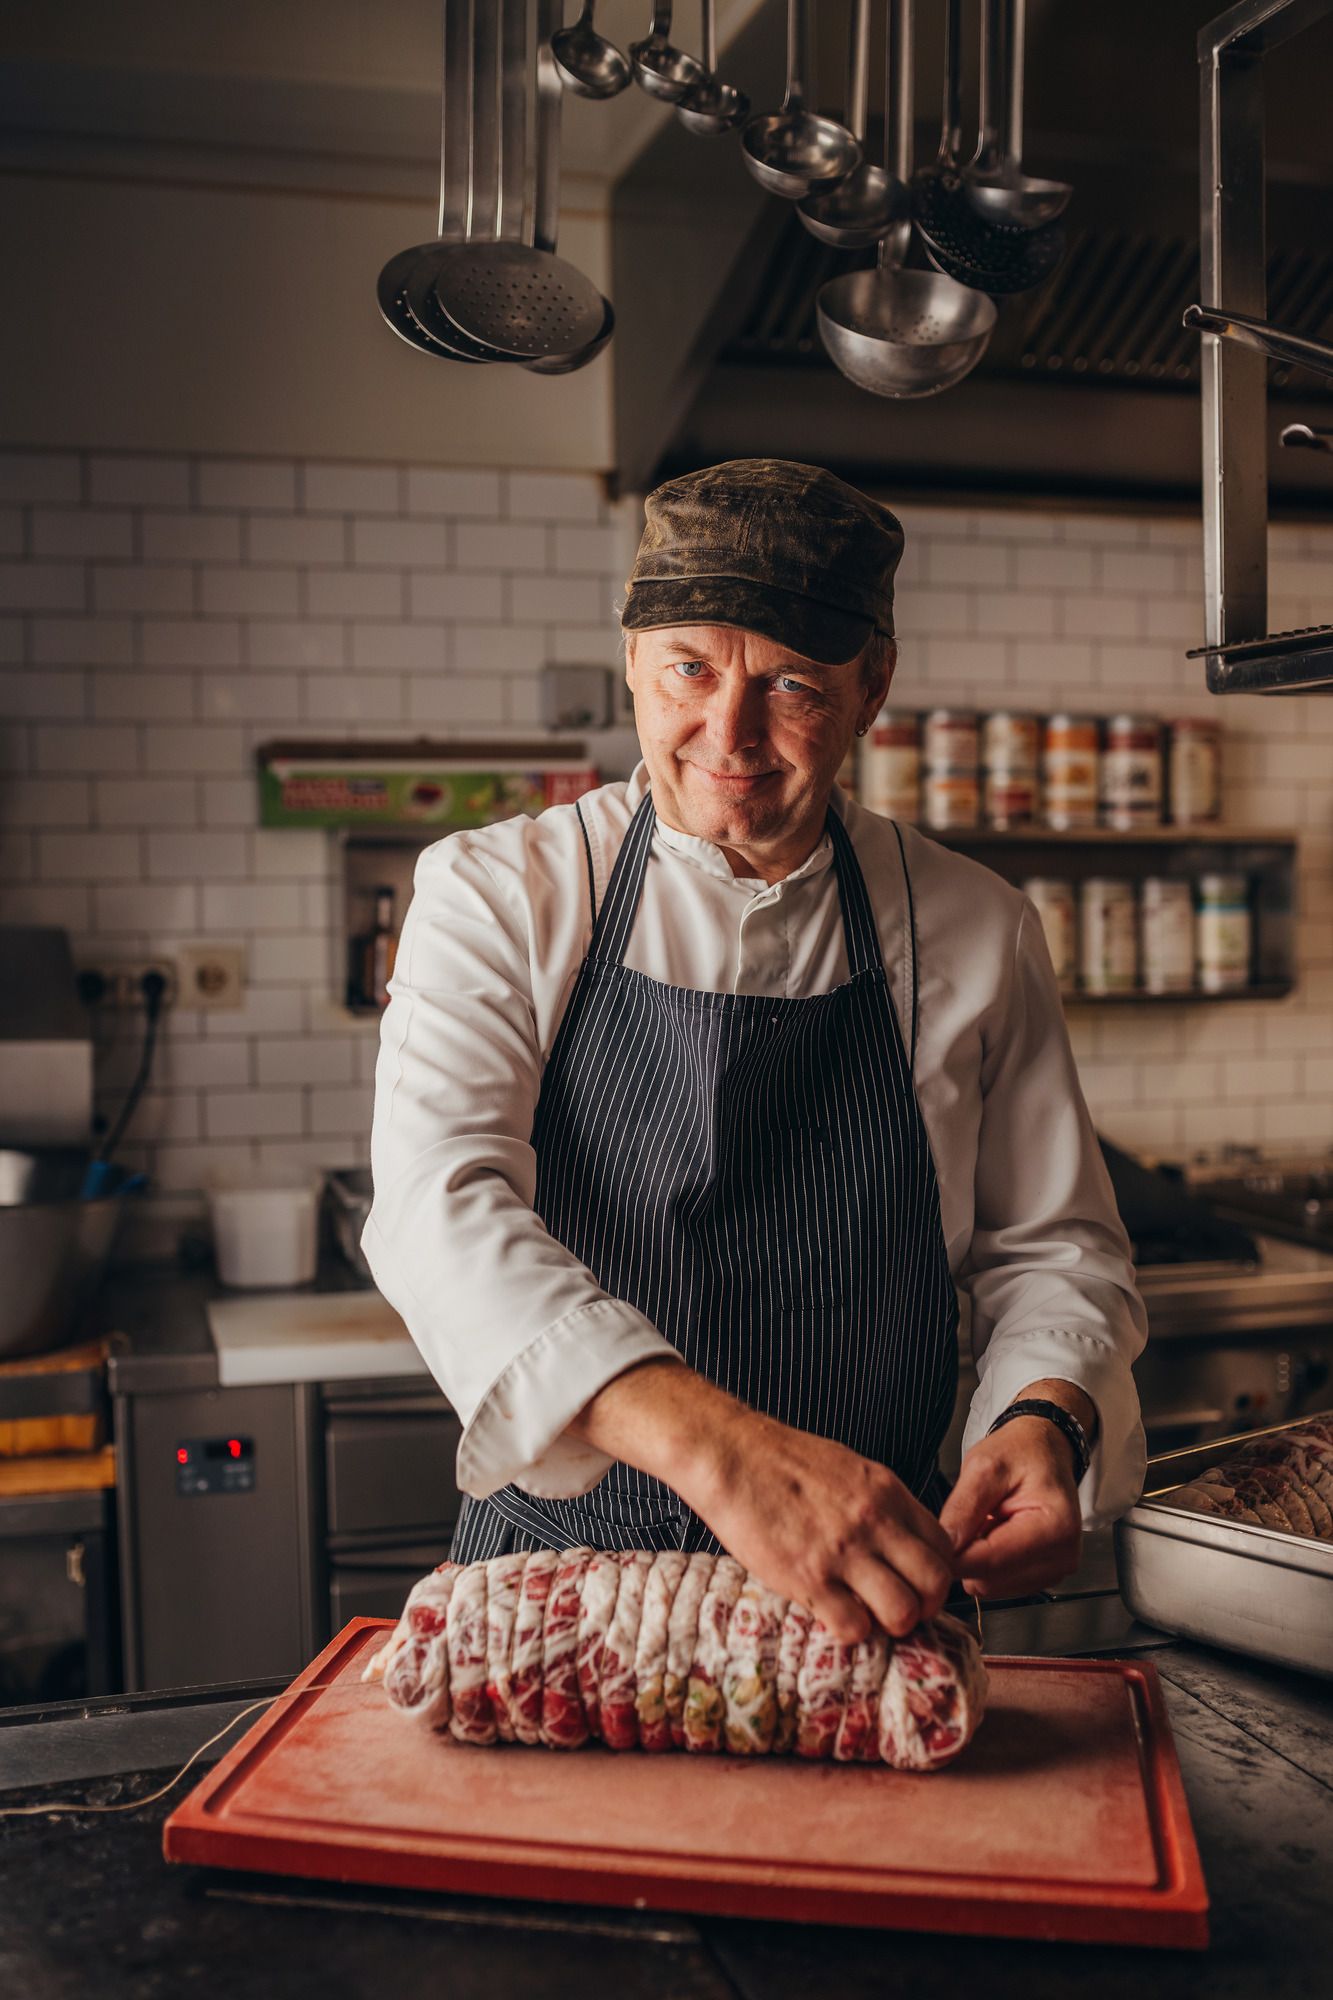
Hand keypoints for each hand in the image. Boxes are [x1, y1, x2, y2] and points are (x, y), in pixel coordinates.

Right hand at [683, 1406, 954, 1643]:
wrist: (732, 1457)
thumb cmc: (782, 1462)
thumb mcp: (849, 1469)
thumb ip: (881, 1506)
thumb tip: (900, 1542)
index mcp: (887, 1492)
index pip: (944, 1546)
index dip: (935, 1574)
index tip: (918, 1583)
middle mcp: (874, 1522)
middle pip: (935, 1583)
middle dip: (925, 1606)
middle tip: (902, 1609)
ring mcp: (843, 1552)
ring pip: (902, 1612)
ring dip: (890, 1624)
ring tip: (868, 1615)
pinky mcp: (808, 1579)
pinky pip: (853, 1626)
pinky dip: (850, 1630)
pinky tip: (833, 1614)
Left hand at [940, 1417, 1082, 1599]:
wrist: (1044, 1451)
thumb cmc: (1021, 1453)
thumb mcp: (984, 1466)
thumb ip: (963, 1507)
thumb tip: (945, 1547)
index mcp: (1055, 1528)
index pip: (990, 1561)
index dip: (953, 1555)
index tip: (932, 1541)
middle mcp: (1062, 1557)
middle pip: (989, 1579)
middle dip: (967, 1552)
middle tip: (969, 1517)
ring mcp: (1055, 1571)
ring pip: (991, 1586)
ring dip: (977, 1557)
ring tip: (987, 1521)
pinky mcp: (1044, 1577)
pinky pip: (998, 1583)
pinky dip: (988, 1561)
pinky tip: (995, 1533)